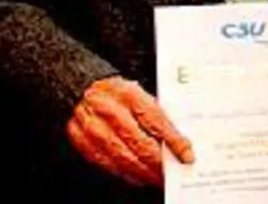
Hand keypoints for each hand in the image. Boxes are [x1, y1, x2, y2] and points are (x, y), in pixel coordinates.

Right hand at [65, 76, 192, 186]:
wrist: (81, 88)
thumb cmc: (115, 92)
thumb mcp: (139, 91)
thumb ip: (156, 112)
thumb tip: (178, 137)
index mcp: (128, 94)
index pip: (156, 121)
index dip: (174, 140)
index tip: (187, 155)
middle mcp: (110, 111)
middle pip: (140, 143)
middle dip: (159, 162)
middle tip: (173, 172)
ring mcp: (93, 127)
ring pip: (124, 157)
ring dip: (145, 172)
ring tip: (158, 178)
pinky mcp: (82, 141)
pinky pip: (107, 163)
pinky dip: (127, 173)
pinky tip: (139, 176)